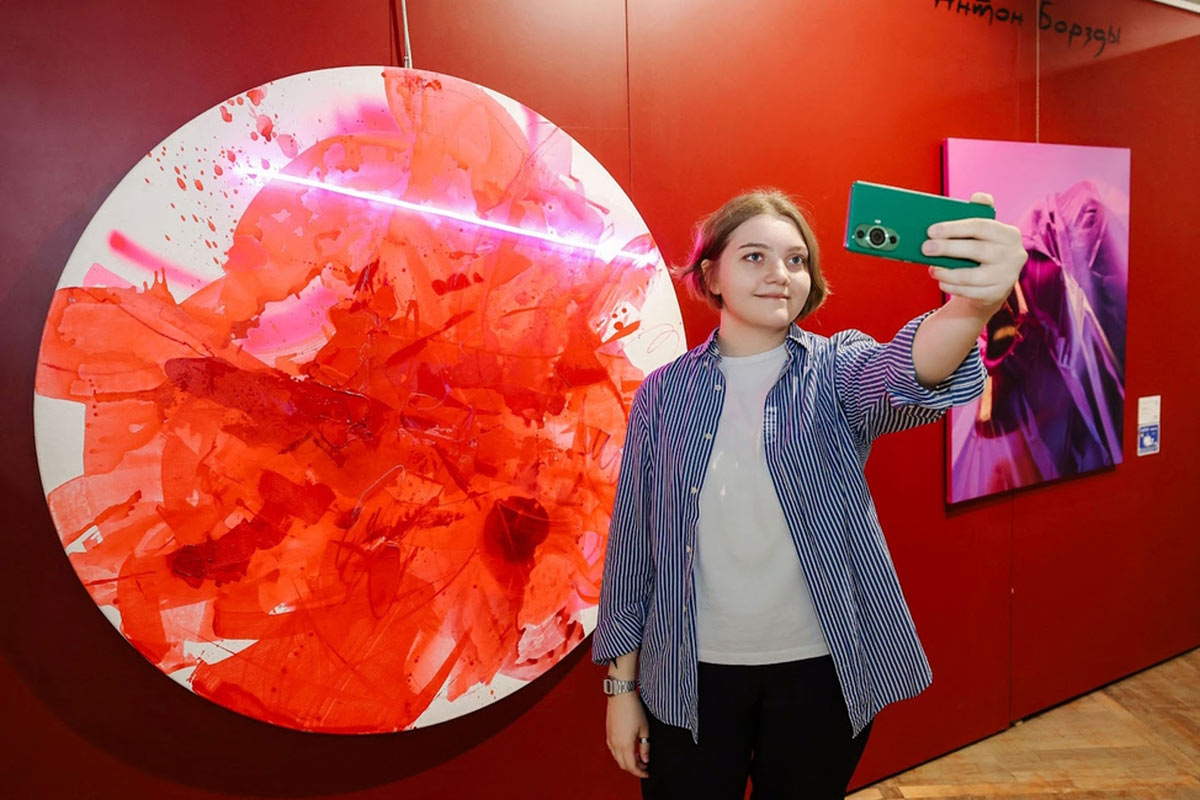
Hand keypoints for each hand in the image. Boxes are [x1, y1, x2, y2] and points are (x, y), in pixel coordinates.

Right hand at [606, 691, 650, 777]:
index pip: (632, 766)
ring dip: (627, 761)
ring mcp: (610, 739)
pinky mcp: (608, 734)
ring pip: (617, 758)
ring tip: (638, 756)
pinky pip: (613, 750)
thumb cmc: (633, 709)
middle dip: (634, 768)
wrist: (621, 696)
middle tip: (644, 765)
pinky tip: (628, 748)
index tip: (646, 772)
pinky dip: (621, 754)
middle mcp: (615, 744)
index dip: (640, 772)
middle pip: (623, 765)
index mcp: (625, 745)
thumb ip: (645, 746)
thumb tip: (645, 759)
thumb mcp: (644, 729)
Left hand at [922, 192, 1027, 311]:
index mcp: (1010, 234)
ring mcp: (1007, 276)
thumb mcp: (985, 233)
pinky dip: (952, 286)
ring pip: (971, 275)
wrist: (995, 284)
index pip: (981, 226)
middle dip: (947, 248)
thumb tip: (978, 196)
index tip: (932, 230)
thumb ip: (979, 213)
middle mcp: (1014, 255)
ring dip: (947, 272)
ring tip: (931, 268)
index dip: (954, 228)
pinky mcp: (998, 294)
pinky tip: (941, 280)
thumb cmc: (984, 251)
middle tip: (925, 248)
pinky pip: (970, 292)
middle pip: (976, 250)